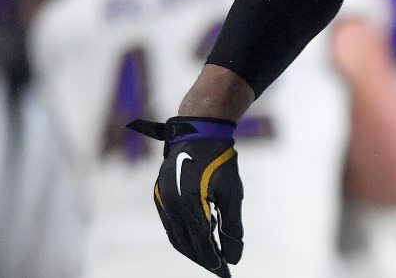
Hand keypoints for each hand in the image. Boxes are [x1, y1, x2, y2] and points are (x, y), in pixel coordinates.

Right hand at [127, 117, 243, 276]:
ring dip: (192, 251)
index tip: (227, 272)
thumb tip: (235, 257)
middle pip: (186, 243)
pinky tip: (195, 244)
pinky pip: (171, 225)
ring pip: (176, 237)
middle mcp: (173, 204)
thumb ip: (233, 225)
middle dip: (203, 259)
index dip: (214, 259)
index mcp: (192, 202)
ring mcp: (164, 200)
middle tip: (220, 270)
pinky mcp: (160, 196)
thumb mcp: (232, 192)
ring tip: (210, 260)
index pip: (203, 241)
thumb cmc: (221, 161)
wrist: (199, 132)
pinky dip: (183, 238)